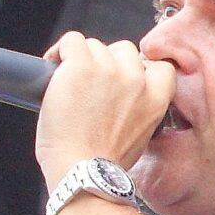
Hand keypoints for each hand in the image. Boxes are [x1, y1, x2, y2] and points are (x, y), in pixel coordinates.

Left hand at [34, 32, 174, 187]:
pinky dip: (60, 51)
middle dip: (106, 63)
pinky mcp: (81, 66)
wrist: (83, 173)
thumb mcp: (140, 135)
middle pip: (123, 50)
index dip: (140, 68)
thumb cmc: (103, 165)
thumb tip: (119, 97)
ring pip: (95, 45)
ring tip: (68, 82)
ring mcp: (109, 70)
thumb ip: (139, 108)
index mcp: (156, 98)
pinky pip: (71, 41)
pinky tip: (53, 65)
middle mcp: (136, 80)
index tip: (124, 77)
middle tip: (90, 86)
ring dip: (82, 59)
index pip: (161, 65)